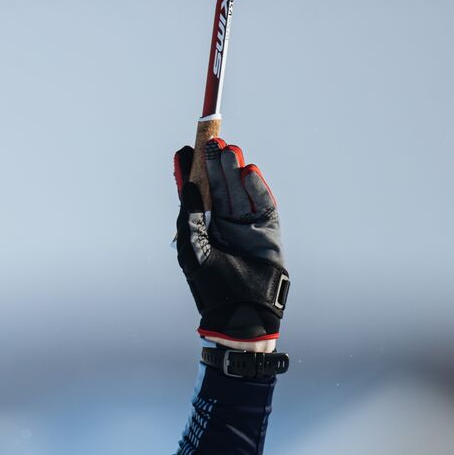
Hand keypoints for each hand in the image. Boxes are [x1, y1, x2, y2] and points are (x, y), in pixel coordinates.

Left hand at [173, 138, 288, 351]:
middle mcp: (222, 224)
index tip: (185, 149)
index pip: (194, 195)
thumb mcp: (192, 250)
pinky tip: (249, 171)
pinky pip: (262, 202)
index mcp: (201, 229)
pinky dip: (256, 186)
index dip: (190, 172)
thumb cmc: (211, 286)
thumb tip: (187, 188)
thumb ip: (188, 219)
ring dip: (234, 170)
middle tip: (212, 142)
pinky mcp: (268, 230)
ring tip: (229, 149)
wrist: (242, 312)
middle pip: (218, 187)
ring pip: (239, 190)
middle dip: (214, 165)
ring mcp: (246, 225)